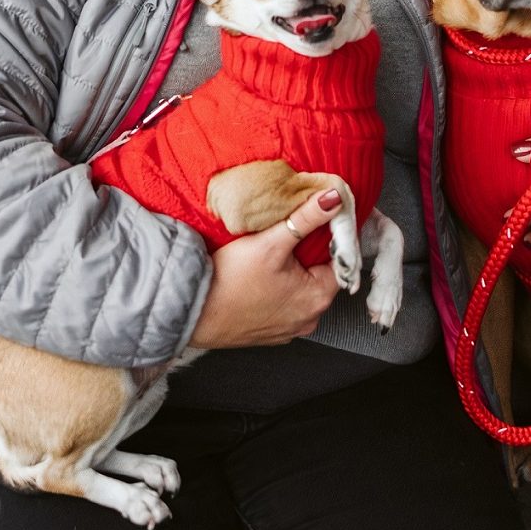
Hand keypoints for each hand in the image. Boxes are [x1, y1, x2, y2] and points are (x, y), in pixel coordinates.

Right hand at [189, 188, 343, 348]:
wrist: (191, 311)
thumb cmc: (230, 281)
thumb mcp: (272, 241)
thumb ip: (306, 217)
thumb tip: (334, 197)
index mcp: (318, 298)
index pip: (339, 259)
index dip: (329, 236)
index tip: (316, 221)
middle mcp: (309, 319)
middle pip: (320, 274)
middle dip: (308, 253)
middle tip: (288, 234)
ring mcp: (289, 329)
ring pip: (301, 289)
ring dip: (292, 272)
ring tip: (272, 254)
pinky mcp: (271, 332)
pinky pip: (284, 304)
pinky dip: (278, 289)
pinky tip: (260, 276)